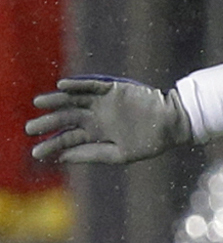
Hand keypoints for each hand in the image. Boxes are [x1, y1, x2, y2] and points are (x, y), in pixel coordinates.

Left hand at [26, 78, 191, 163]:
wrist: (172, 124)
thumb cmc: (149, 142)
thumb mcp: (118, 154)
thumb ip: (91, 154)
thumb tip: (62, 157)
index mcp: (96, 134)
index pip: (68, 138)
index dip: (52, 145)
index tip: (36, 153)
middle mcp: (96, 117)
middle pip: (66, 118)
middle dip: (47, 122)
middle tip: (29, 128)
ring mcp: (103, 103)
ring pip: (74, 100)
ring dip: (56, 100)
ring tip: (39, 102)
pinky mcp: (113, 90)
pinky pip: (92, 86)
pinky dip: (78, 85)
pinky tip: (63, 86)